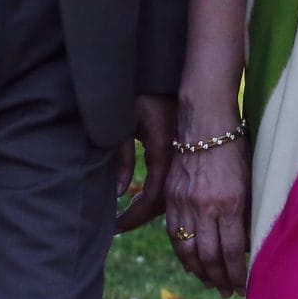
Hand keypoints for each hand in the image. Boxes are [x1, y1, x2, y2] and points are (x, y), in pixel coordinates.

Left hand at [111, 96, 174, 233]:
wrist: (170, 72)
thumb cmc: (143, 93)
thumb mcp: (124, 122)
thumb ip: (122, 156)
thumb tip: (120, 192)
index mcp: (163, 153)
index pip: (151, 198)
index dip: (133, 216)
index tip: (114, 226)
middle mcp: (177, 160)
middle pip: (164, 203)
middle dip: (141, 217)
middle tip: (117, 226)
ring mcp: (182, 157)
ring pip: (172, 196)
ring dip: (151, 209)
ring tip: (128, 218)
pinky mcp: (183, 153)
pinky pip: (173, 183)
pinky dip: (160, 196)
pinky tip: (146, 199)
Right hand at [164, 130, 249, 294]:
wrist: (204, 122)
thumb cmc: (235, 149)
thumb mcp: (249, 181)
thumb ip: (246, 214)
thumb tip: (247, 247)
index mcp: (229, 202)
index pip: (233, 250)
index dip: (238, 275)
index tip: (244, 288)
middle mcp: (204, 205)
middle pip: (209, 255)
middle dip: (220, 280)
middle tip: (227, 293)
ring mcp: (184, 201)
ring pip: (188, 249)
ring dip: (200, 272)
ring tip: (210, 284)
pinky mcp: (171, 196)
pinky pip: (174, 233)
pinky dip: (182, 253)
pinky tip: (190, 264)